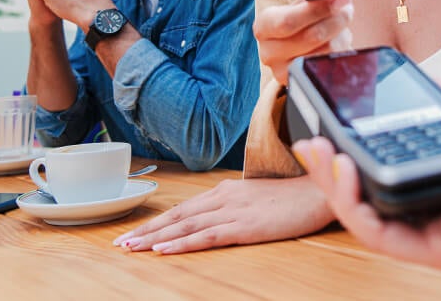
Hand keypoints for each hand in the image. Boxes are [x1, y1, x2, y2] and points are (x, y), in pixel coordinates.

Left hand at [112, 176, 335, 253]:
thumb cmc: (293, 198)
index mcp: (226, 190)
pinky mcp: (245, 226)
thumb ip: (235, 206)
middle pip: (177, 216)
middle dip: (146, 231)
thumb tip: (217, 217)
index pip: (183, 208)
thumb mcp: (257, 198)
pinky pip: (207, 236)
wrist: (320, 191)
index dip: (156, 222)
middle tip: (120, 244)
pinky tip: (164, 250)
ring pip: (185, 226)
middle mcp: (224, 197)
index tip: (134, 233)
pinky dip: (182, 243)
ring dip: (155, 238)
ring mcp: (233, 211)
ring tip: (132, 248)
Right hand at [253, 0, 353, 84]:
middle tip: (347, 9)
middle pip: (312, 37)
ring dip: (342, 35)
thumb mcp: (297, 5)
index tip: (340, 0)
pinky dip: (342, 50)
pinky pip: (331, 65)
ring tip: (341, 25)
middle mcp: (269, 52)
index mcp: (263, 27)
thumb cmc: (296, 20)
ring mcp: (284, 72)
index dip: (318, 10)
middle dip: (336, 20)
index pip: (289, 21)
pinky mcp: (302, 83)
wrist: (290, 43)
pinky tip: (338, 41)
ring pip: (326, 51)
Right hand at [294, 84, 440, 273]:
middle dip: (329, 176)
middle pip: (367, 207)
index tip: (324, 133)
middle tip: (307, 144)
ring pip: (367, 224)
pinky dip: (356, 205)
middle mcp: (440, 224)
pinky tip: (346, 169)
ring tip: (318, 152)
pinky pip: (384, 237)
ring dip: (334, 189)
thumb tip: (412, 73)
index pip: (383, 188)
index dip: (347, 166)